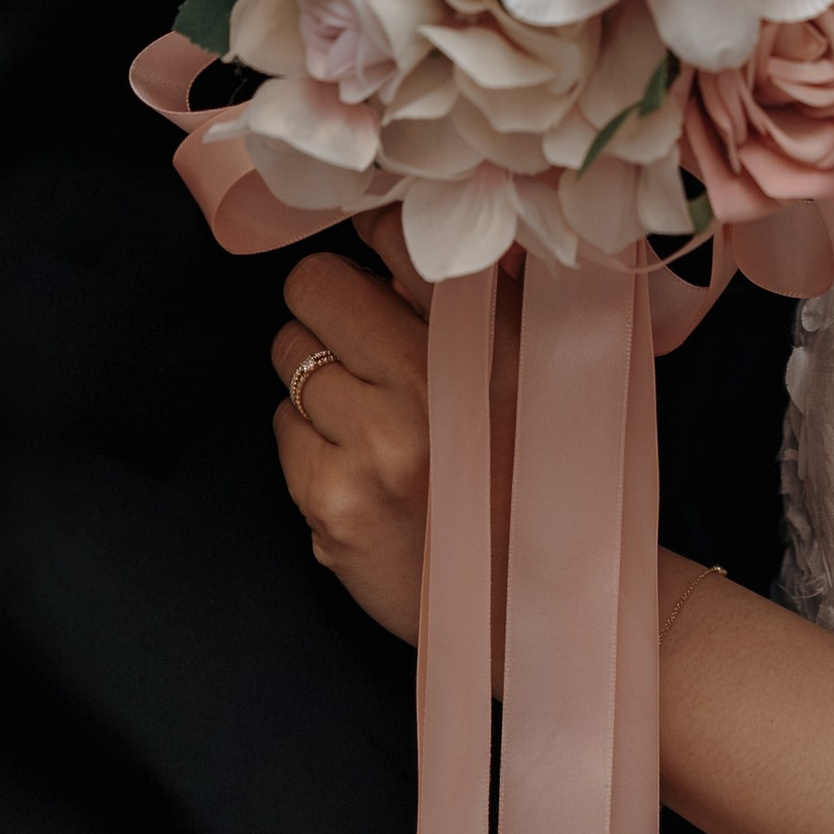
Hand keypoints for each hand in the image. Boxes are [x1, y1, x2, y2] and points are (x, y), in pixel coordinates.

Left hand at [269, 222, 520, 672]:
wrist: (545, 604)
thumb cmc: (549, 471)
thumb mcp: (549, 360)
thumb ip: (492, 291)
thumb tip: (409, 229)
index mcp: (489, 331)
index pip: (392, 232)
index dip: (376, 239)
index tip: (379, 259)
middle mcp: (428, 379)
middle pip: (313, 286)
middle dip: (328, 307)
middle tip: (361, 340)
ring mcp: (374, 446)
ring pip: (289, 358)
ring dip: (318, 376)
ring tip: (369, 412)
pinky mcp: (333, 506)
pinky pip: (284, 434)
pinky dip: (311, 443)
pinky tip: (362, 468)